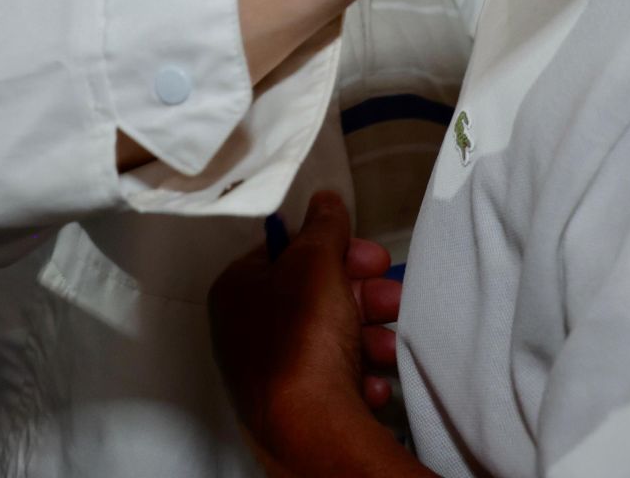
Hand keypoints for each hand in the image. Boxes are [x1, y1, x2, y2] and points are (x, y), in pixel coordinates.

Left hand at [210, 192, 408, 467]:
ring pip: (330, 339)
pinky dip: (358, 376)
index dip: (332, 247)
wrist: (311, 429)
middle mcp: (245, 332)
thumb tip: (324, 199)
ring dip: (370, 336)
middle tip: (392, 295)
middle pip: (314, 296)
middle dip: (363, 294)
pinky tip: (373, 384)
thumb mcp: (316, 261)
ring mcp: (268, 374)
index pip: (286, 252)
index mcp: (237, 290)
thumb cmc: (304, 335)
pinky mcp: (293, 410)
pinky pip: (332, 380)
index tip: (369, 255)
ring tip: (390, 346)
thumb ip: (322, 226)